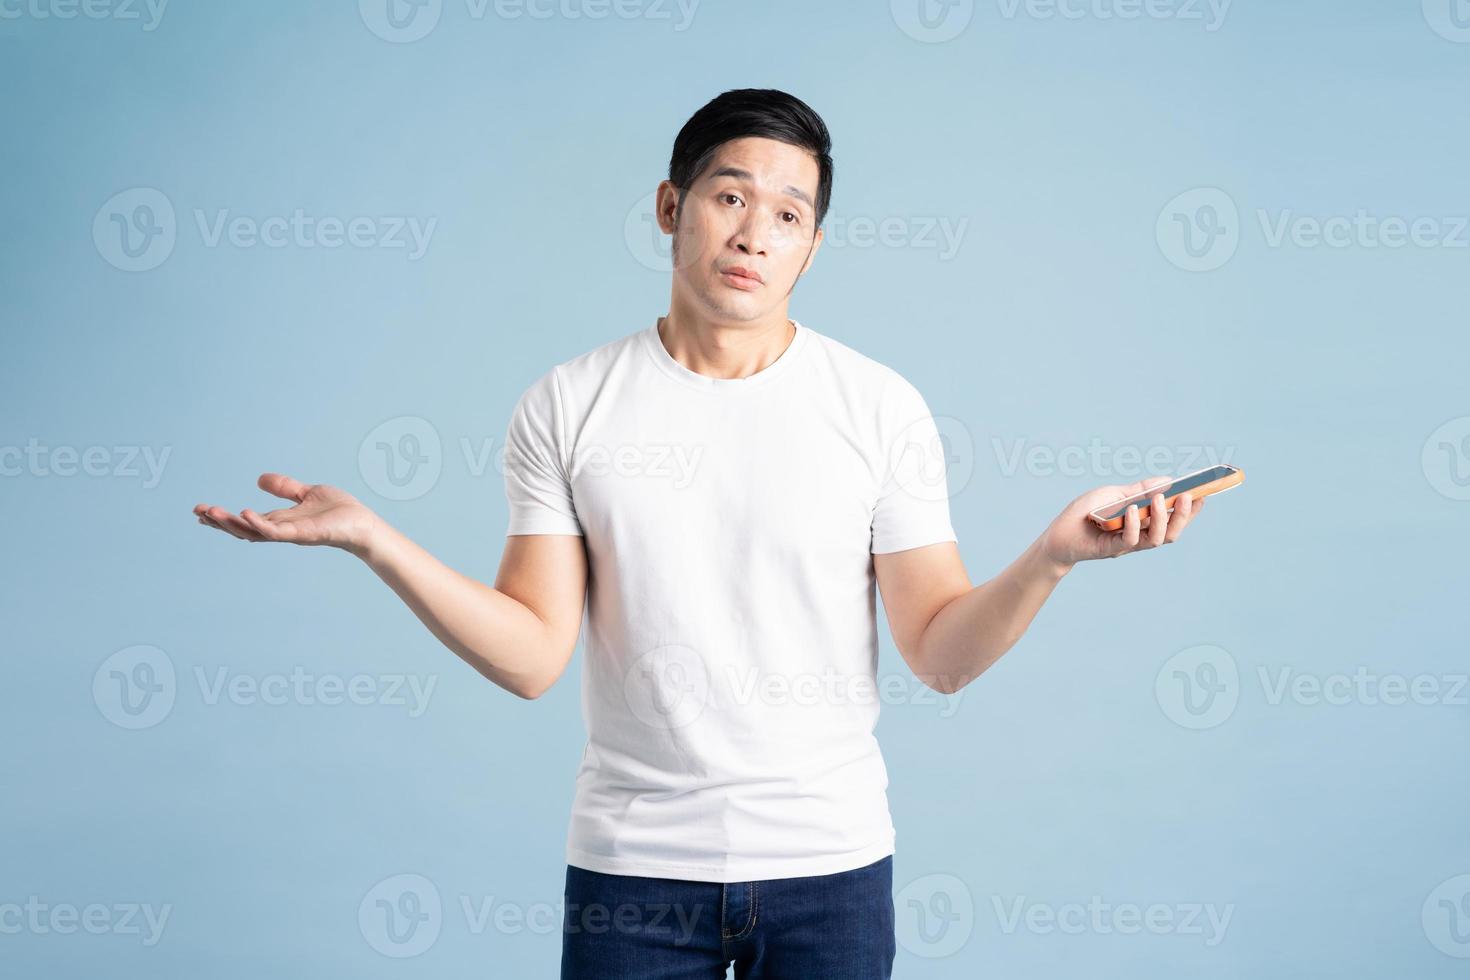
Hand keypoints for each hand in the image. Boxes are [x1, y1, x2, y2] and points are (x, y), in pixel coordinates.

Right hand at [193, 472, 382, 554]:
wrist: (363, 524)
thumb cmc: (339, 512)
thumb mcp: (307, 493)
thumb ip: (285, 488)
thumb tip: (259, 478)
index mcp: (280, 520)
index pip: (245, 521)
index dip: (223, 517)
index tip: (200, 511)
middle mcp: (281, 529)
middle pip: (243, 529)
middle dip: (219, 522)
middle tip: (197, 512)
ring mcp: (290, 534)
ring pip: (254, 532)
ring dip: (231, 524)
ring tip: (211, 513)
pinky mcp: (304, 534)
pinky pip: (276, 531)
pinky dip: (259, 524)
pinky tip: (244, 513)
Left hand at [1038, 476, 1206, 568]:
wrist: (1058, 533)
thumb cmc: (1085, 512)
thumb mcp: (1112, 494)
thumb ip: (1138, 490)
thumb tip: (1166, 480)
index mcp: (1143, 523)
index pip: (1173, 519)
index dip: (1190, 511)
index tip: (1204, 494)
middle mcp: (1140, 536)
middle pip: (1171, 533)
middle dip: (1183, 516)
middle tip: (1188, 497)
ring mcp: (1127, 545)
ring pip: (1156, 540)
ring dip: (1161, 519)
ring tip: (1158, 500)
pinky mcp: (1111, 550)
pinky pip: (1129, 541)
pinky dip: (1134, 524)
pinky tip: (1132, 510)